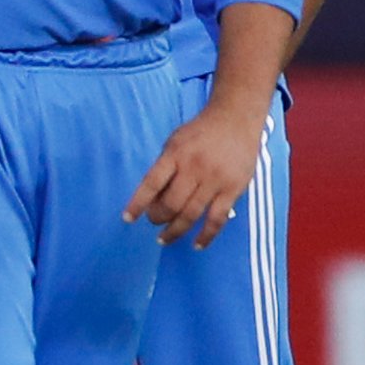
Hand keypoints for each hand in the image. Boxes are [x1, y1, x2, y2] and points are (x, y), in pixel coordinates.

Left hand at [125, 93, 269, 247]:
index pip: (151, 183)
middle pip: (171, 203)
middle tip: (154, 221)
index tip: (128, 218)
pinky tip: (197, 244)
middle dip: (158, 217)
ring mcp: (215, 180)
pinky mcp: (233, 189)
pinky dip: (206, 235)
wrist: (236, 119)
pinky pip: (217, 219)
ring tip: (164, 238)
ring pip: (192, 214)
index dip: (138, 203)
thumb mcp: (174, 142)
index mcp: (175, 154)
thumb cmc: (200, 133)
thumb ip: (164, 168)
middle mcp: (194, 168)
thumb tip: (150, 200)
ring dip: (176, 231)